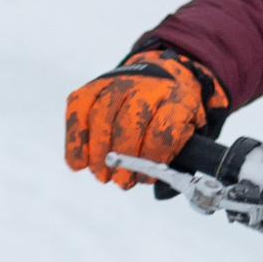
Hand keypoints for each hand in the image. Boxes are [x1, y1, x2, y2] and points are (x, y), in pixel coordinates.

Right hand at [64, 48, 227, 187]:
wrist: (157, 79)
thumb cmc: (170, 114)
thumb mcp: (187, 130)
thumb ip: (175, 151)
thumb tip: (152, 175)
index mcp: (175, 98)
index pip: (164, 128)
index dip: (153, 157)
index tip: (147, 176)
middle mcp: (145, 87)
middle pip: (130, 123)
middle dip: (124, 158)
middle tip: (121, 182)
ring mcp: (117, 83)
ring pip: (101, 116)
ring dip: (98, 153)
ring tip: (102, 175)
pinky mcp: (91, 87)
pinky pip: (78, 111)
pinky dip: (75, 141)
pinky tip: (79, 163)